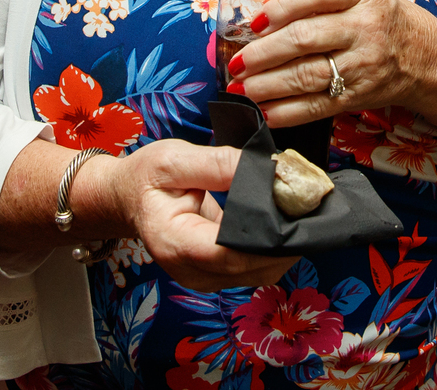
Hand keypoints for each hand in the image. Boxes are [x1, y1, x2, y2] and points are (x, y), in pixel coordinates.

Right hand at [98, 140, 296, 290]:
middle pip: (253, 266)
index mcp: (174, 242)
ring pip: (261, 272)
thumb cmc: (147, 178)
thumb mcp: (174, 158)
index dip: (267, 235)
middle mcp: (190, 271)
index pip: (230, 252)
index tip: (294, 205)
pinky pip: (256, 267)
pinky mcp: (218, 275)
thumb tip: (266, 170)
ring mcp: (205, 278)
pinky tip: (281, 222)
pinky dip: (273, 248)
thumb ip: (219, 164)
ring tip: (296, 208)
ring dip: (284, 245)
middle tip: (306, 201)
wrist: (129, 199)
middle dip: (284, 238)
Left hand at [227, 0, 436, 127]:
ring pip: (308, 75)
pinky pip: (318, 106)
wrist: (426, 57)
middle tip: (237, 63)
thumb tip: (262, 13)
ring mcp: (362, 65)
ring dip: (268, 85)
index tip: (254, 21)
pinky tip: (265, 112)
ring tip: (242, 88)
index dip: (281, 7)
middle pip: (305, 39)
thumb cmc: (383, 19)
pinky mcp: (359, 95)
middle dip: (264, 53)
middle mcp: (364, 28)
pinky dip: (288, 112)